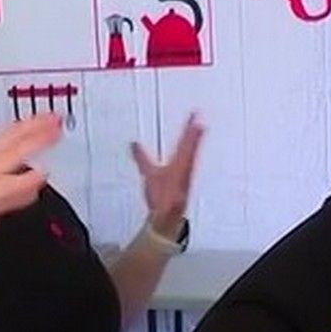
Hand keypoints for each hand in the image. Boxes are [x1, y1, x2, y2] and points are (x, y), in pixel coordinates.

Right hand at [0, 114, 59, 250]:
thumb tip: (34, 180)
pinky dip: (27, 179)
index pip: (9, 135)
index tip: (47, 117)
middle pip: (13, 138)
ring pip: (13, 153)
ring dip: (35, 142)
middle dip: (36, 126)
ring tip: (53, 135)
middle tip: (55, 118)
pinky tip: (41, 175)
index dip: (29, 123)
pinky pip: (10, 184)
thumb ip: (18, 187)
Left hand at [132, 112, 203, 232]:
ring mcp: (183, 173)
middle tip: (196, 116)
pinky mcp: (182, 180)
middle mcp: (181, 166)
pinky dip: (190, 157)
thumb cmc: (160, 197)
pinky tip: (192, 147)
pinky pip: (186, 164)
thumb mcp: (148, 171)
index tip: (194, 115)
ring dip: (193, 140)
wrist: (165, 215)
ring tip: (197, 125)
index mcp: (177, 163)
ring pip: (189, 153)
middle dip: (191, 131)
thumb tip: (133, 145)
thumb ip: (142, 157)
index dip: (188, 129)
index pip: (184, 142)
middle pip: (187, 145)